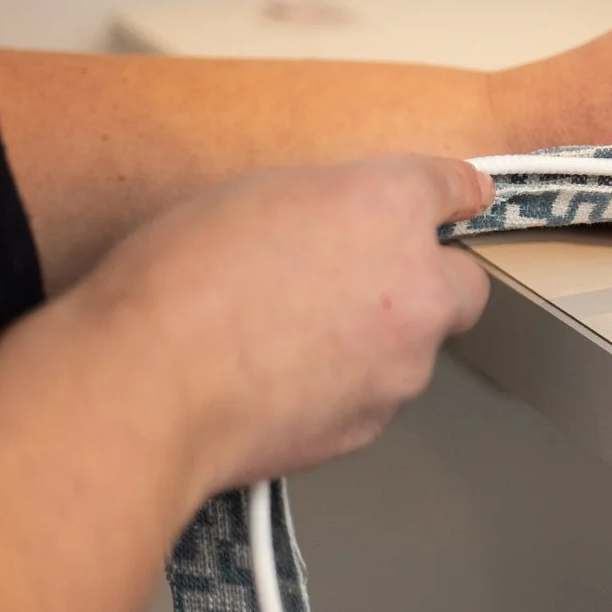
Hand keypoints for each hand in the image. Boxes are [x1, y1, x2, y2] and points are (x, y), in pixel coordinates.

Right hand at [60, 155, 495, 495]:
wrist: (149, 385)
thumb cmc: (179, 281)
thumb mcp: (252, 194)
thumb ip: (325, 205)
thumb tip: (338, 225)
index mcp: (390, 205)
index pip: (455, 188)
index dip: (452, 196)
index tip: (460, 200)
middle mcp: (418, 283)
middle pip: (461, 284)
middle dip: (428, 283)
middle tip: (363, 284)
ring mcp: (403, 362)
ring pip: (416, 348)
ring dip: (378, 341)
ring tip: (292, 339)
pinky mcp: (372, 422)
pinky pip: (373, 395)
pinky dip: (344, 388)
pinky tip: (280, 380)